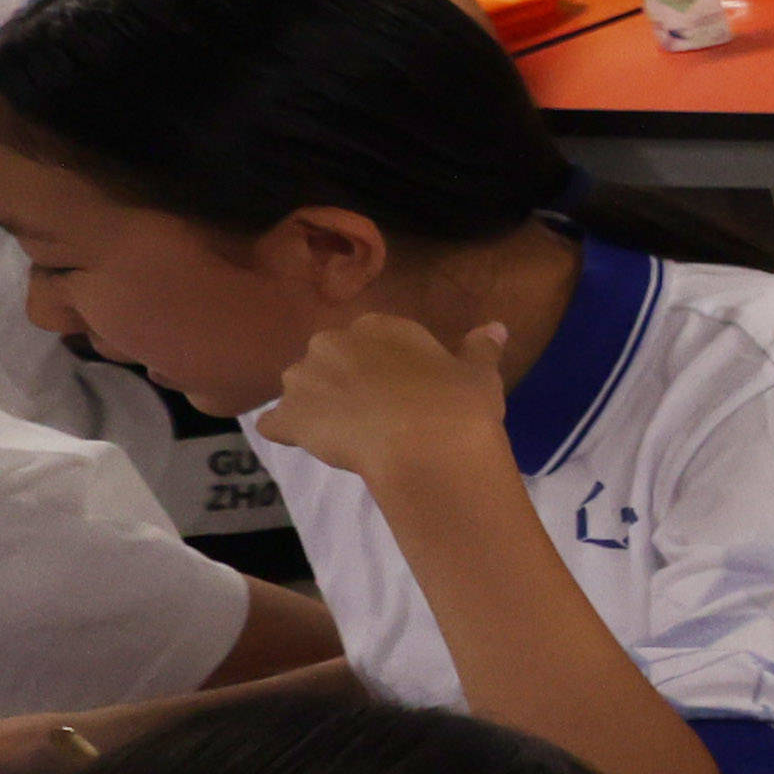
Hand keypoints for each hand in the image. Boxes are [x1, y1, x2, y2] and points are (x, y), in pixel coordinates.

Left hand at [258, 304, 519, 499]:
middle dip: (342, 380)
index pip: (371, 338)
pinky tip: (308, 443)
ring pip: (300, 389)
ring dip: (314, 404)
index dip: (384, 365)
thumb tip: (496, 327)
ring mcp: (304, 379)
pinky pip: (276, 423)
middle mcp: (332, 342)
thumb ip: (480, 348)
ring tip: (343, 432)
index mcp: (378, 326)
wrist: (426, 447)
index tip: (401, 387)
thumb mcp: (479, 374)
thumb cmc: (456, 404)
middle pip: (329, 359)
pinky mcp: (289, 417)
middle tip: (373, 411)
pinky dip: (286, 431)